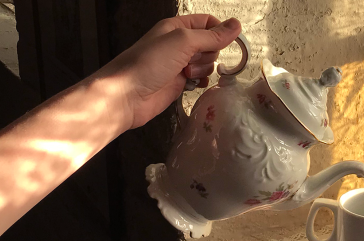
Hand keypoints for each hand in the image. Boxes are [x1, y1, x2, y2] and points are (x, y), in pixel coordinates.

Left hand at [96, 14, 240, 128]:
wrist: (127, 95)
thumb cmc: (148, 63)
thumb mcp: (183, 41)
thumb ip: (212, 36)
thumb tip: (236, 26)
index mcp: (176, 27)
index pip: (208, 23)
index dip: (220, 31)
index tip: (226, 42)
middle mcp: (178, 44)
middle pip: (210, 45)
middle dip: (208, 54)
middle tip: (191, 60)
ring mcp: (179, 64)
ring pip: (207, 63)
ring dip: (202, 70)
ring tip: (186, 74)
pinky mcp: (179, 83)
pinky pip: (200, 80)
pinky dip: (201, 83)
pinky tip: (192, 85)